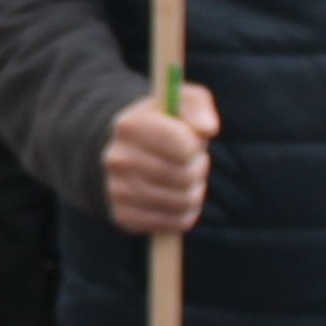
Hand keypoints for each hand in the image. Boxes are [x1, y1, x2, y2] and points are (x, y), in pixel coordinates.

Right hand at [101, 82, 221, 236]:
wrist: (123, 152)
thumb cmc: (163, 124)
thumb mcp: (180, 102)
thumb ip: (198, 106)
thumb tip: (208, 129)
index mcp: (129, 126)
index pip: (182, 145)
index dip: (196, 145)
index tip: (191, 141)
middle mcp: (117, 159)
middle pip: (184, 176)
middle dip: (198, 169)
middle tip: (192, 162)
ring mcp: (117, 190)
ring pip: (182, 202)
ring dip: (193, 192)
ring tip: (183, 179)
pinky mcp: (124, 217)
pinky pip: (174, 223)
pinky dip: (184, 212)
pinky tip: (175, 197)